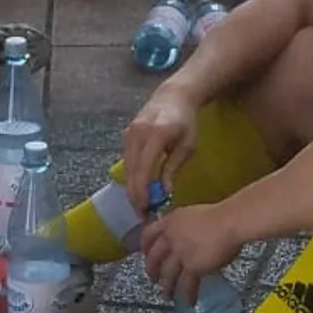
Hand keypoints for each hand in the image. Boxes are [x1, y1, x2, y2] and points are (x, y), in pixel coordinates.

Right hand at [122, 88, 200, 211]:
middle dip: (136, 197)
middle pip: (131, 173)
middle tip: (144, 215)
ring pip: (127, 170)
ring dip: (133, 189)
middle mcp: (136, 134)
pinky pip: (127, 162)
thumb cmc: (186, 122)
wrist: (173, 97)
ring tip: (143, 206)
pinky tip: (141, 189)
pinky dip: (132, 178)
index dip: (143, 194)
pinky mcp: (125, 136)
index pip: (143, 171)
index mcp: (155, 135)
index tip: (148, 211)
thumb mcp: (187, 147)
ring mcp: (128, 134)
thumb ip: (172, 169)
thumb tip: (164, 194)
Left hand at [143, 203, 242, 305]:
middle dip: (152, 270)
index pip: (149, 234)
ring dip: (166, 287)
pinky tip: (189, 302)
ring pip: (167, 274)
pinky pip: (186, 285)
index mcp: (170, 222)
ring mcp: (180, 254)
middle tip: (153, 278)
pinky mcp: (192, 267)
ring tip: (167, 295)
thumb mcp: (194, 215)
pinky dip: (187, 295)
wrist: (230, 221)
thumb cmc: (220, 215)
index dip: (145, 246)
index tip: (145, 253)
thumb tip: (189, 237)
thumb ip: (186, 227)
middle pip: (154, 258)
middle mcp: (171, 238)